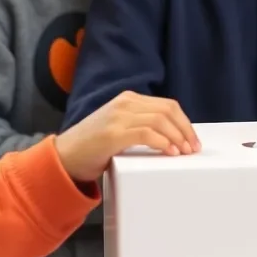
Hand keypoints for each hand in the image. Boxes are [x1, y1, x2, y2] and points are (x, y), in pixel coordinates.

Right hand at [54, 91, 199, 183]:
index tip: (193, 139)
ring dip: (177, 137)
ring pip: (160, 120)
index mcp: (128, 99)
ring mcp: (118, 116)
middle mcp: (125, 103)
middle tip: (193, 148)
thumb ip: (140, 126)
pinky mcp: (113, 133)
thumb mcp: (119, 128)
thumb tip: (172, 138)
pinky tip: (170, 153)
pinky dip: (163, 142)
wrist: (63, 157)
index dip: (184, 122)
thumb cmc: (92, 147)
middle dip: (185, 130)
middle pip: (168, 110)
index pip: (167, 105)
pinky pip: (147, 134)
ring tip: (184, 153)